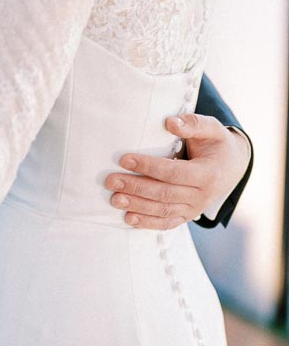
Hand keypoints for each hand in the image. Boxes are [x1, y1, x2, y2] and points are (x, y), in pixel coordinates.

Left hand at [104, 113, 250, 230]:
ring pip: (163, 211)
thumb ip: (194, 123)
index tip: (125, 159)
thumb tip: (170, 122)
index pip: (174, 172)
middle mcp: (202, 195)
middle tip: (111, 181)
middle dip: (136, 188)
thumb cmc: (218, 145)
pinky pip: (167, 223)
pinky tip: (128, 218)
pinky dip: (147, 223)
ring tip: (114, 199)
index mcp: (208, 174)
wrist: (234, 167)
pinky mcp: (187, 216)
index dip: (149, 167)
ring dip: (137, 206)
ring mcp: (195, 209)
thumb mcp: (213, 129)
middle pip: (164, 194)